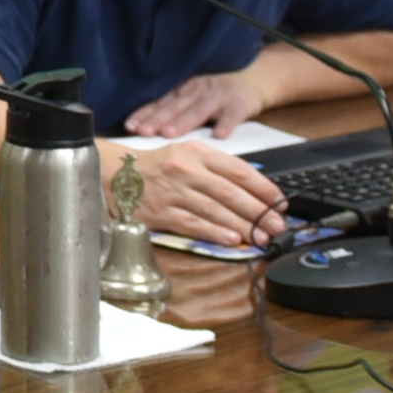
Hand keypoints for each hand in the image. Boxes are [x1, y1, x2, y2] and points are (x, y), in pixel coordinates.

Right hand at [119, 136, 288, 248]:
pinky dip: (214, 233)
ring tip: (261, 236)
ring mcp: (173, 192)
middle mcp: (186, 170)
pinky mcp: (161, 213)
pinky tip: (232, 240)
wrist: (112, 174)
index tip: (280, 202)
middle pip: (230, 192)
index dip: (262, 188)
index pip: (238, 170)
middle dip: (258, 211)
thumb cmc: (156, 167)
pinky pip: (193, 225)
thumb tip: (252, 192)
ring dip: (242, 226)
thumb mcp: (186, 155)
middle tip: (277, 225)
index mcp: (196, 152)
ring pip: (215, 210)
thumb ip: (217, 169)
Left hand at [120, 68, 265, 141]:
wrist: (254, 77)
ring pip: (198, 110)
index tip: (130, 126)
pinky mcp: (239, 104)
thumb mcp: (193, 94)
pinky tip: (220, 135)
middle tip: (143, 132)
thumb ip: (173, 108)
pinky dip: (226, 124)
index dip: (145, 113)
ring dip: (184, 122)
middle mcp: (197, 90)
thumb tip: (143, 129)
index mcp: (183, 90)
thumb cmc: (217, 92)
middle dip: (157, 119)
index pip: (160, 102)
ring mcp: (218, 96)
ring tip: (170, 134)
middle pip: (175, 106)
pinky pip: (232, 115)